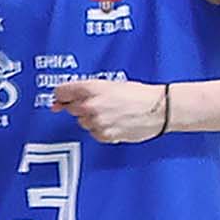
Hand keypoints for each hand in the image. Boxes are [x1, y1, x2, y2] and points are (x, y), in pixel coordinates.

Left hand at [52, 75, 168, 144]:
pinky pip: (94, 133)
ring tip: (112, 113)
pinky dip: (101, 130)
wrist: (159, 109)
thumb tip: (59, 100)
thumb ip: (84, 90)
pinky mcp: (104, 135)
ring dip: (92, 119)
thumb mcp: (110, 84)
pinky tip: (115, 122)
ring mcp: (97, 122)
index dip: (62, 95)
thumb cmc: (138, 95)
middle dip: (81, 107)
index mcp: (91, 88)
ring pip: (82, 122)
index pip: (61, 92)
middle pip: (71, 108)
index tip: (62, 98)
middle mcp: (91, 105)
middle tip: (100, 104)